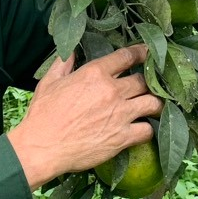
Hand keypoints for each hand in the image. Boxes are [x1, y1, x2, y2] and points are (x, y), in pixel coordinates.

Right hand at [7, 44, 162, 190]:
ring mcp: (120, 114)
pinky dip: (148, 129)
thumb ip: (63, 64)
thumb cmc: (42, 114)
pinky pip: (147, 130)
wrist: (42, 147)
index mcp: (95, 73)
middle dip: (150, 81)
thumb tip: (70, 51)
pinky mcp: (122, 138)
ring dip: (155, 103)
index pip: (127, 56)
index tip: (148, 53)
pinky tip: (144, 128)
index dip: (141, 53)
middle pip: (144, 81)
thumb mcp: (49, 82)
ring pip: (153, 103)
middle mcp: (112, 91)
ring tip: (154, 105)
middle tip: (153, 83)